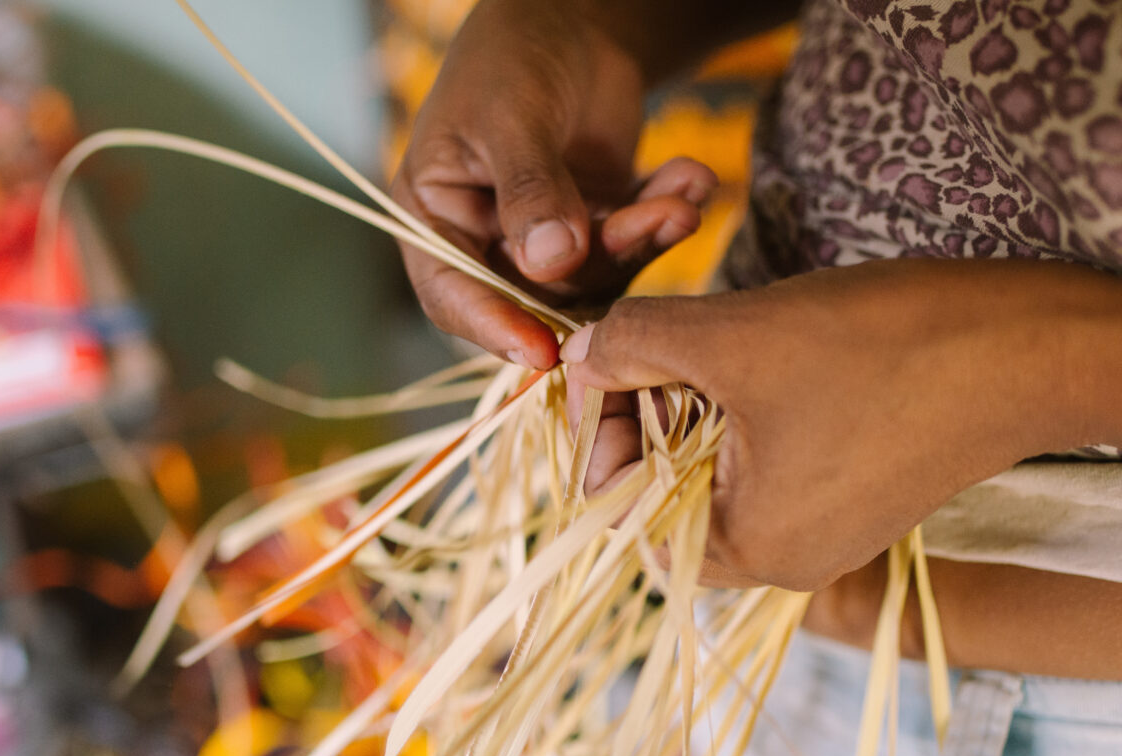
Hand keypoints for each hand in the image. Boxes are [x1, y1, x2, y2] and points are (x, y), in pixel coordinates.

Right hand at [390, 0, 716, 368]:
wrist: (570, 19)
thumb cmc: (513, 56)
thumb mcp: (511, 115)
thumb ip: (529, 190)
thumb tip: (550, 264)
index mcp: (436, 217)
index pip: (453, 292)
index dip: (493, 327)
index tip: (542, 351)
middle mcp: (486, 240)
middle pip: (534, 295)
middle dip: (600, 266)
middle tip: (655, 225)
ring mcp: (544, 239)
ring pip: (594, 274)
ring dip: (643, 237)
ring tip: (682, 195)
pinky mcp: (596, 228)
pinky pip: (632, 243)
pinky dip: (663, 216)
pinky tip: (691, 179)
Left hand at [562, 259, 1121, 589]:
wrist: (1029, 341)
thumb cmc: (882, 345)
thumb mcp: (732, 336)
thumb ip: (633, 345)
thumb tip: (575, 352)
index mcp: (745, 550)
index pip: (617, 505)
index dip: (593, 425)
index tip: (601, 355)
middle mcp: (778, 560)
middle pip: (657, 488)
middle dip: (637, 410)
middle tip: (652, 345)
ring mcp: (816, 529)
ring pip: (704, 468)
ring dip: (685, 402)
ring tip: (709, 345)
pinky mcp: (844, 491)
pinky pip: (754, 459)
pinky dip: (732, 407)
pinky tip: (752, 357)